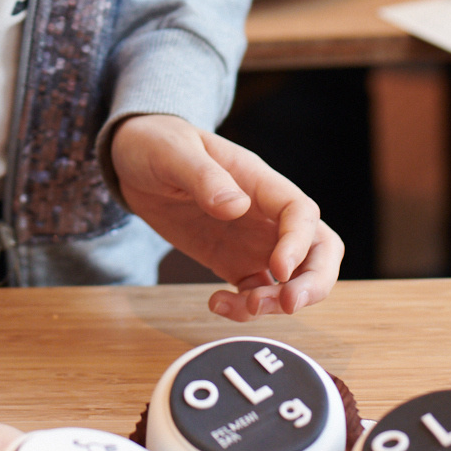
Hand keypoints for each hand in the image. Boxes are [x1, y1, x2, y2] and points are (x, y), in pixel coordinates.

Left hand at [109, 114, 343, 319]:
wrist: (132, 160)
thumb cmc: (157, 144)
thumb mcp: (172, 153)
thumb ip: (204, 177)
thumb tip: (236, 206)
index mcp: (258, 181)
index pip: (301, 212)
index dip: (299, 243)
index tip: (278, 270)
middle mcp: (265, 213)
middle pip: (318, 249)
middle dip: (314, 282)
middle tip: (287, 305)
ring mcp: (252, 240)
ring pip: (292, 278)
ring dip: (278, 302)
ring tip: (243, 307)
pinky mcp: (233, 261)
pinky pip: (255, 291)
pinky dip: (246, 307)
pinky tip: (216, 302)